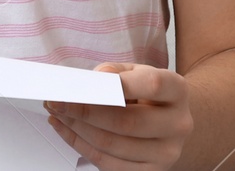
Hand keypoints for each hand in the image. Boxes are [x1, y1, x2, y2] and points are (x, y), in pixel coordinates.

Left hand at [43, 63, 191, 170]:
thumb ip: (116, 72)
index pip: (151, 85)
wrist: (171, 122)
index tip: (86, 84)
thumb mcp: (137, 72)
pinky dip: (79, 145)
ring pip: (112, 145)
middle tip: (57, 101)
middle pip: (127, 122)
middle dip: (85, 112)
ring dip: (76, 129)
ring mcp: (166, 154)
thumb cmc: (148, 94)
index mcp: (177, 92)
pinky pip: (106, 163)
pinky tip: (65, 129)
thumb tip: (96, 80)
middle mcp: (178, 125)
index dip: (118, 84)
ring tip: (56, 113)